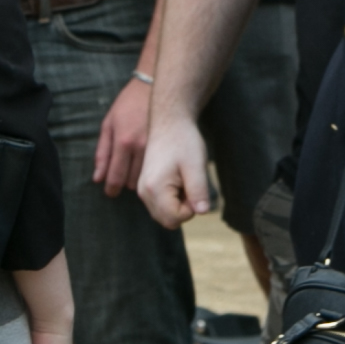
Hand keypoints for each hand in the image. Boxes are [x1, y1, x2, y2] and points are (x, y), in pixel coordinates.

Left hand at [92, 75, 151, 194]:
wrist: (154, 86)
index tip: (110, 193)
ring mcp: (156, 147)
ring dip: (138, 178)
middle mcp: (140, 147)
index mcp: (123, 141)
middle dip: (124, 183)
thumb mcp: (108, 124)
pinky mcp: (167, 146)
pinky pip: (157, 169)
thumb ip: (102, 153)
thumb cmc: (128, 104)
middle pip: (131, 182)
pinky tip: (146, 165)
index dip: (111, 189)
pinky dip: (150, 171)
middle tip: (121, 178)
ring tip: (134, 171)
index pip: (116, 177)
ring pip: (146, 178)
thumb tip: (98, 178)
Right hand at [134, 110, 212, 228]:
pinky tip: (178, 178)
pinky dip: (173, 198)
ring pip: (165, 214)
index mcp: (154, 189)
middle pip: (168, 220)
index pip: (175, 219)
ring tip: (184, 178)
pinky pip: (161, 205)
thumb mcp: (196, 165)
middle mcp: (143, 193)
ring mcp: (142, 190)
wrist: (169, 122)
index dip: (192, 208)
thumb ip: (199, 191)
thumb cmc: (184, 141)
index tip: (195, 185)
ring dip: (179, 203)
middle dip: (184, 208)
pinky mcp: (145, 187)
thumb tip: (202, 212)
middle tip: (190, 182)